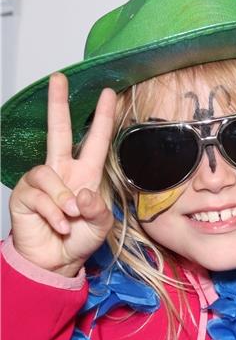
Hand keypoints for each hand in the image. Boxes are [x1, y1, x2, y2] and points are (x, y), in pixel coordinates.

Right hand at [9, 73, 115, 275]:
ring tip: (72, 216)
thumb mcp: (100, 225)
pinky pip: (39, 196)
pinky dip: (53, 213)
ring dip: (63, 198)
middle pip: (57, 131)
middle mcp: (62, 171)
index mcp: (85, 173)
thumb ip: (99, 209)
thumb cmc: (79, 239)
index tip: (108, 93)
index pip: (94, 140)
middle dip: (58, 104)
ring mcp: (42, 182)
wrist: (54, 261)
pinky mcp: (24, 196)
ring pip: (49, 174)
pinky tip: (60, 225)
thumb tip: (84, 193)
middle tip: (58, 79)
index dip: (101, 117)